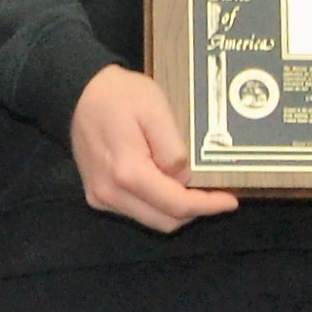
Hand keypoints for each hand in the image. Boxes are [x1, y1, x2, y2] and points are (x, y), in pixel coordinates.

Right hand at [69, 66, 239, 232]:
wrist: (79, 91)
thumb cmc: (120, 95)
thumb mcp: (156, 110)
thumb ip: (172, 150)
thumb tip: (183, 179)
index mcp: (128, 173)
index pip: (176, 205)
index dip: (207, 206)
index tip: (231, 201)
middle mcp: (111, 193)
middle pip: (164, 221)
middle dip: (194, 211)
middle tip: (215, 193)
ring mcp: (101, 197)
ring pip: (151, 219)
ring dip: (176, 209)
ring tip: (195, 189)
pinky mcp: (98, 195)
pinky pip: (136, 210)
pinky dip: (157, 204)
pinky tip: (169, 184)